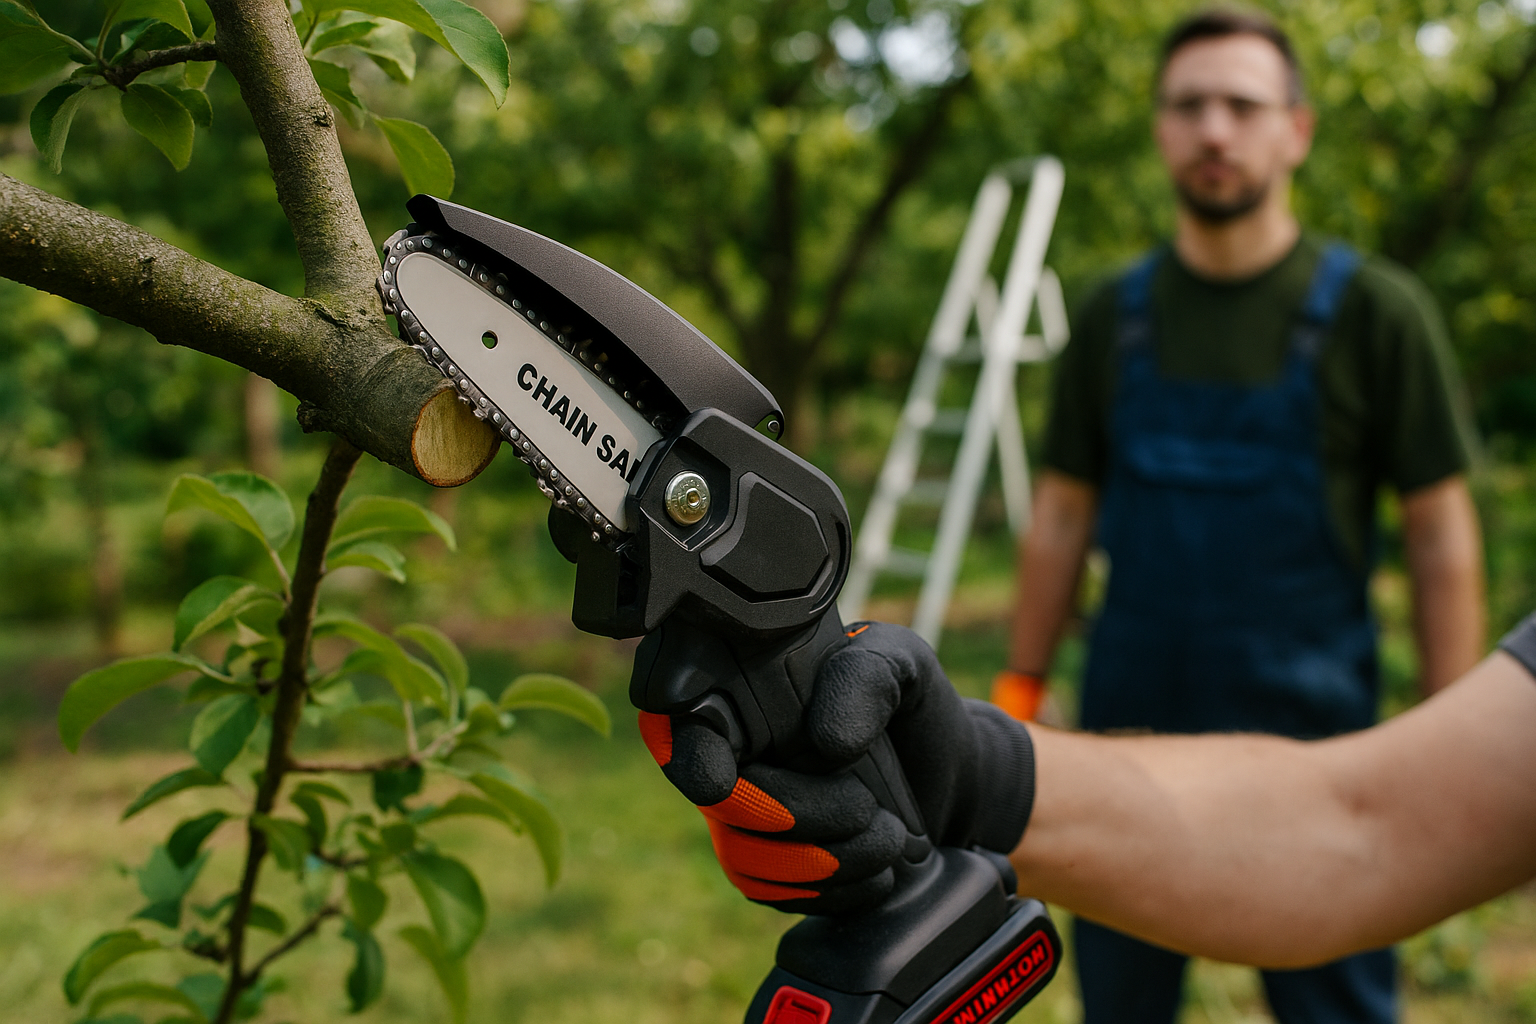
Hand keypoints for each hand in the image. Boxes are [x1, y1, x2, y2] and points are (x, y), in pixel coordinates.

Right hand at [639, 622, 1035, 914]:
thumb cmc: (912, 706)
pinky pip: (771, 893)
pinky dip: (829, 893)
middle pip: (718, 803)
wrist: (950, 776)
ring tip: (888, 837)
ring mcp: (746, 814)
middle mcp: (732, 754)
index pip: (678, 724)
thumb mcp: (901, 664)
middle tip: (866, 807)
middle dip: (791, 815)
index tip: (722, 781)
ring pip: (742, 857)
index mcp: (743, 692)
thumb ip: (866, 678)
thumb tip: (826, 741)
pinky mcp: (771, 865)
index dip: (690, 757)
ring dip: (820, 861)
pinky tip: (877, 869)